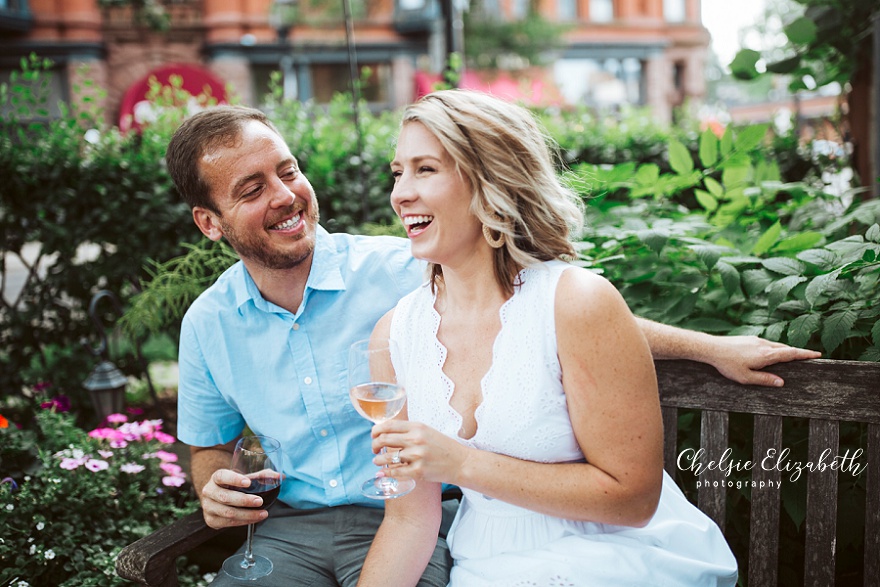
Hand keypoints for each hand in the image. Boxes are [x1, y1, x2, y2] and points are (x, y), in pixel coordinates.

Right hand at [199, 468, 268, 528]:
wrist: (218, 497)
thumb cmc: (234, 486)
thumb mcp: (246, 478)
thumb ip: (262, 476)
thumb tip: (281, 477)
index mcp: (216, 477)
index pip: (222, 476)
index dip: (234, 479)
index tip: (248, 483)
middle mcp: (209, 492)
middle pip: (225, 497)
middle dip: (244, 500)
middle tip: (259, 501)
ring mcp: (208, 507)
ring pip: (227, 512)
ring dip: (247, 514)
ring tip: (263, 513)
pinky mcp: (211, 520)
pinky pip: (229, 523)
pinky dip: (244, 521)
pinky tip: (254, 519)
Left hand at [371, 420, 468, 485]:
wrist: (460, 462)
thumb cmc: (443, 447)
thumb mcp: (427, 431)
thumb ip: (409, 431)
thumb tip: (387, 434)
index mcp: (417, 427)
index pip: (388, 425)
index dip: (376, 430)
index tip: (373, 435)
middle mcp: (416, 439)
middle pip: (384, 439)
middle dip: (374, 445)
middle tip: (373, 449)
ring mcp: (417, 456)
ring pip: (387, 457)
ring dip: (378, 459)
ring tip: (377, 461)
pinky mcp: (418, 471)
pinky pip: (396, 471)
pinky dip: (386, 472)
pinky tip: (383, 472)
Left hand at [706, 336, 820, 386]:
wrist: (711, 348)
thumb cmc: (728, 365)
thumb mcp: (746, 377)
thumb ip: (765, 380)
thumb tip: (782, 382)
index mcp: (767, 355)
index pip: (791, 353)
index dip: (805, 354)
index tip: (818, 354)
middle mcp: (764, 345)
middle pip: (786, 348)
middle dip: (798, 352)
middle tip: (809, 356)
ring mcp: (756, 340)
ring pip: (776, 345)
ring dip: (785, 350)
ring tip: (792, 356)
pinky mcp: (749, 339)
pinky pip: (766, 344)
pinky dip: (774, 348)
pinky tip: (770, 354)